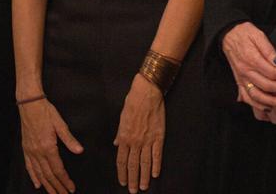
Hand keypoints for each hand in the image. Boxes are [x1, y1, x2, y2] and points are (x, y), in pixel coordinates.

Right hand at [18, 97, 83, 193]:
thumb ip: (70, 140)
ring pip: (39, 173)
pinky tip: (37, 184)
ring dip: (47, 185)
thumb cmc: (46, 113)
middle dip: (57, 187)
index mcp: (48, 147)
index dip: (65, 180)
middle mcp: (38, 152)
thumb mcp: (60, 125)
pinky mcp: (26, 149)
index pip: (58, 169)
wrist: (30, 105)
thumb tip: (80, 151)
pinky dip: (33, 176)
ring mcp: (31, 152)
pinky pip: (29, 166)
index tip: (71, 188)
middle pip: (49, 175)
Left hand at [114, 74, 165, 191]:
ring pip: (144, 163)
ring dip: (143, 177)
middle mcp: (135, 141)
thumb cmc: (133, 103)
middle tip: (132, 191)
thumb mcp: (122, 118)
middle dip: (132, 179)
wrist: (147, 92)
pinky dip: (156, 165)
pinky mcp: (159, 136)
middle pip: (133, 165)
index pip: (121, 160)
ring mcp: (147, 140)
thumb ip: (119, 133)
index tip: (122, 182)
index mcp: (124, 137)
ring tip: (143, 187)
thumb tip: (116, 144)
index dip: (122, 173)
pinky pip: (157, 154)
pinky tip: (155, 174)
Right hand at [222, 22, 275, 115]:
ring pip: (257, 96)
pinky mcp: (239, 82)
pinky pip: (247, 98)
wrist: (228, 35)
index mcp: (252, 59)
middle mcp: (246, 71)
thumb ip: (269, 50)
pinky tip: (268, 107)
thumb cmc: (245, 34)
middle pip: (267, 86)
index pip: (272, 73)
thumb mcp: (259, 35)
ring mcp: (241, 78)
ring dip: (272, 102)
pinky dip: (257, 105)